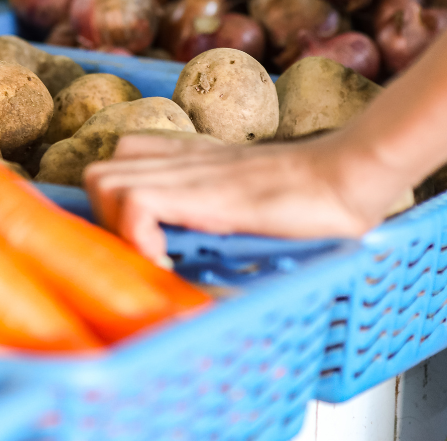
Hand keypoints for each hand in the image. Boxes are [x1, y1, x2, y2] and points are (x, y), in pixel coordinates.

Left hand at [83, 130, 411, 262]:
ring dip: (117, 227)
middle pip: (99, 174)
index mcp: (190, 164)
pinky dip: (138, 239)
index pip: (119, 165)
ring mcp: (185, 172)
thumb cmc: (316, 204)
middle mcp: (178, 162)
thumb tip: (209, 285)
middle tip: (144, 257)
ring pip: (103, 181)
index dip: (113, 208)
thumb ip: (227, 227)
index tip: (139, 251)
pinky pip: (135, 203)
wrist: (347, 177)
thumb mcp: (256, 212)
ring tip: (155, 258)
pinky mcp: (198, 189)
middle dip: (106, 223)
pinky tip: (168, 263)